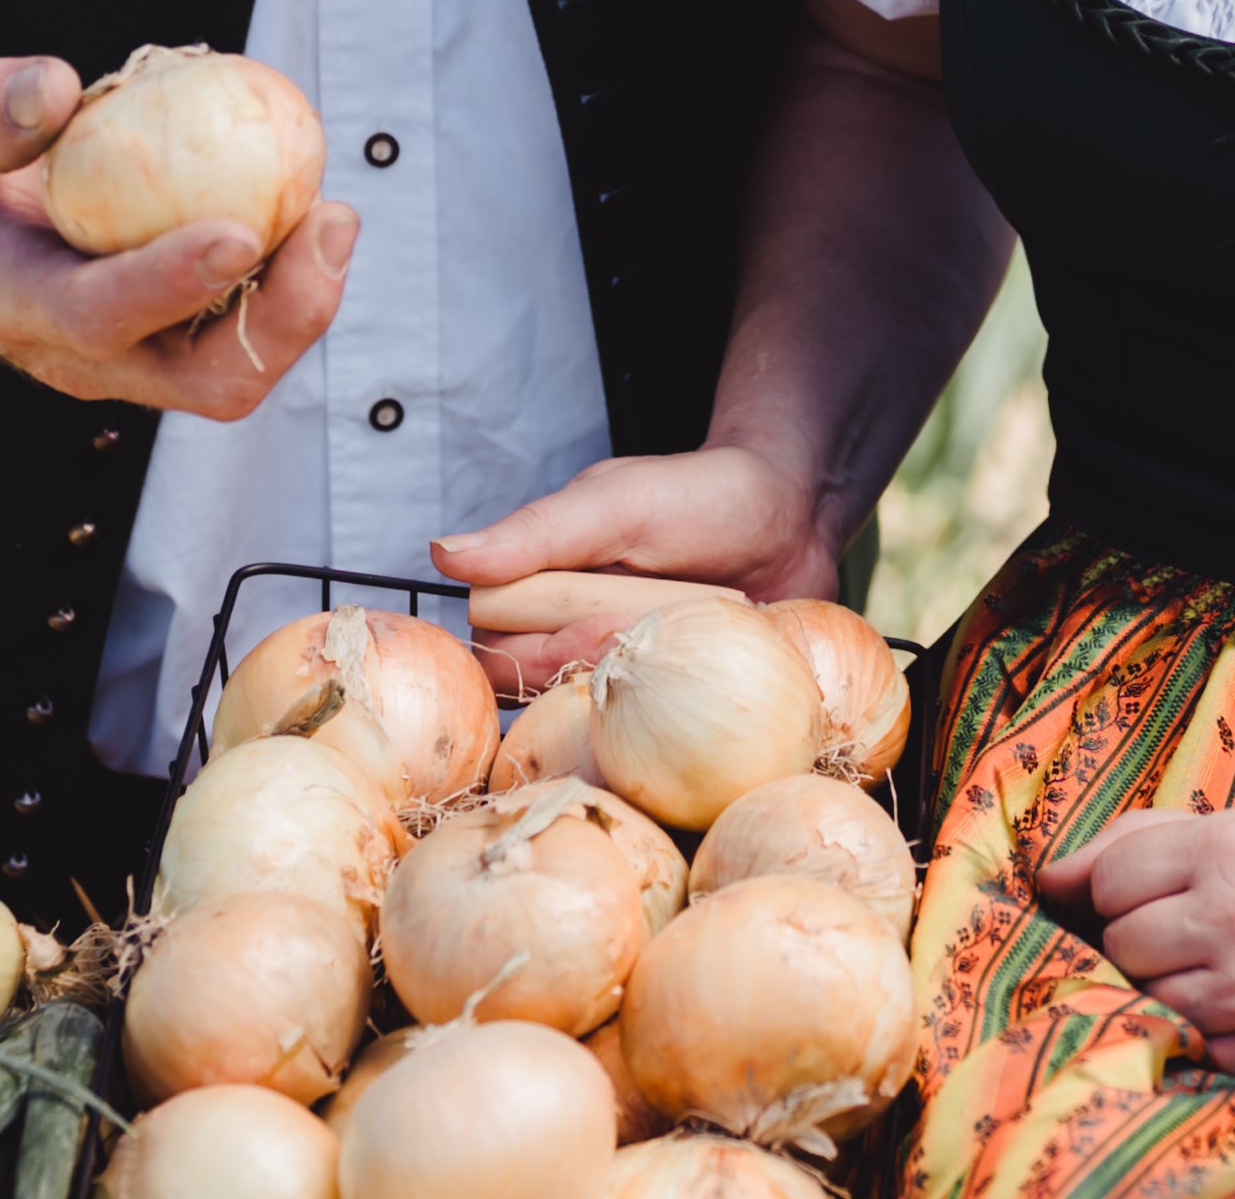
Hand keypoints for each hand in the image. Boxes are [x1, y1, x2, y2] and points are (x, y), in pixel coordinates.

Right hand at [0, 55, 360, 419]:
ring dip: (305, 299)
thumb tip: (55, 87)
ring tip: (335, 214)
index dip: (171, 282)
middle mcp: (81, 353)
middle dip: (286, 320)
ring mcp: (132, 358)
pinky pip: (245, 324)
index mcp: (12, 303)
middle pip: (203, 380)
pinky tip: (309, 199)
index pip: (97, 314)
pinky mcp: (167, 341)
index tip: (239, 232)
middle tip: (332, 223)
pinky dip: (289, 274)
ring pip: (239, 364)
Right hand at [432, 443, 839, 687]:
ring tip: (681, 645)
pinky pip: (653, 739)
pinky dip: (676, 721)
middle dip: (586, 665)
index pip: (496, 646)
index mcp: (547, 592)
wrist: (793, 512)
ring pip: (590, 717)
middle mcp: (578, 638)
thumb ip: (536, 533)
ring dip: (631, 691)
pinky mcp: (678, 704)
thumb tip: (442, 554)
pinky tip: (708, 694)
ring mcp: (629, 675)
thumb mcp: (616, 503)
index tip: (592, 620)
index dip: (534, 644)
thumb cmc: (699, 495)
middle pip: (537, 690)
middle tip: (641, 628)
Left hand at [1039, 807, 1234, 1103]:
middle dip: (1151, 945)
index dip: (1123, 892)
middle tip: (1211, 941)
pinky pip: (1197, 1049)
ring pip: (1152, 998)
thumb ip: (1154, 839)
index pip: (1111, 873)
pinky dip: (1220, 1038)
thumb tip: (1050, 872)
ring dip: (1184, 992)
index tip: (1153, 900)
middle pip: (1122, 941)